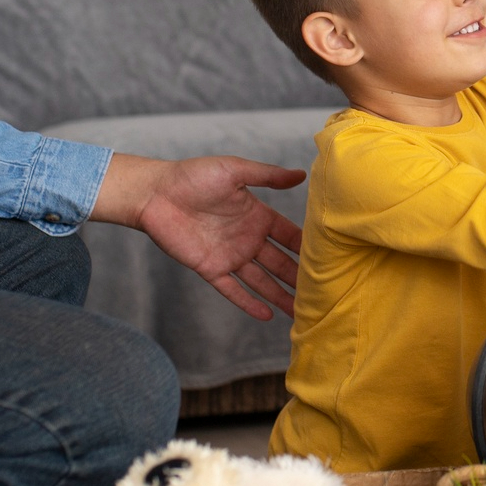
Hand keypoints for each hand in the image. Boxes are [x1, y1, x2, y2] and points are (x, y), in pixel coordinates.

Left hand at [94, 153, 304, 319]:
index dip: (307, 248)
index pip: (289, 236)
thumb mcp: (234, 170)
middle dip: (299, 278)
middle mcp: (247, 238)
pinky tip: (267, 315)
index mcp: (256, 215)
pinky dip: (249, 303)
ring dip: (280, 296)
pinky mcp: (210, 268)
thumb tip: (301, 175)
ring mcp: (229, 255)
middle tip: (323, 293)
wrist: (155, 193)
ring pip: (261, 281)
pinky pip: (233, 290)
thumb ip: (267, 176)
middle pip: (279, 263)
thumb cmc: (193, 175)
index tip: (331, 260)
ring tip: (301, 312)